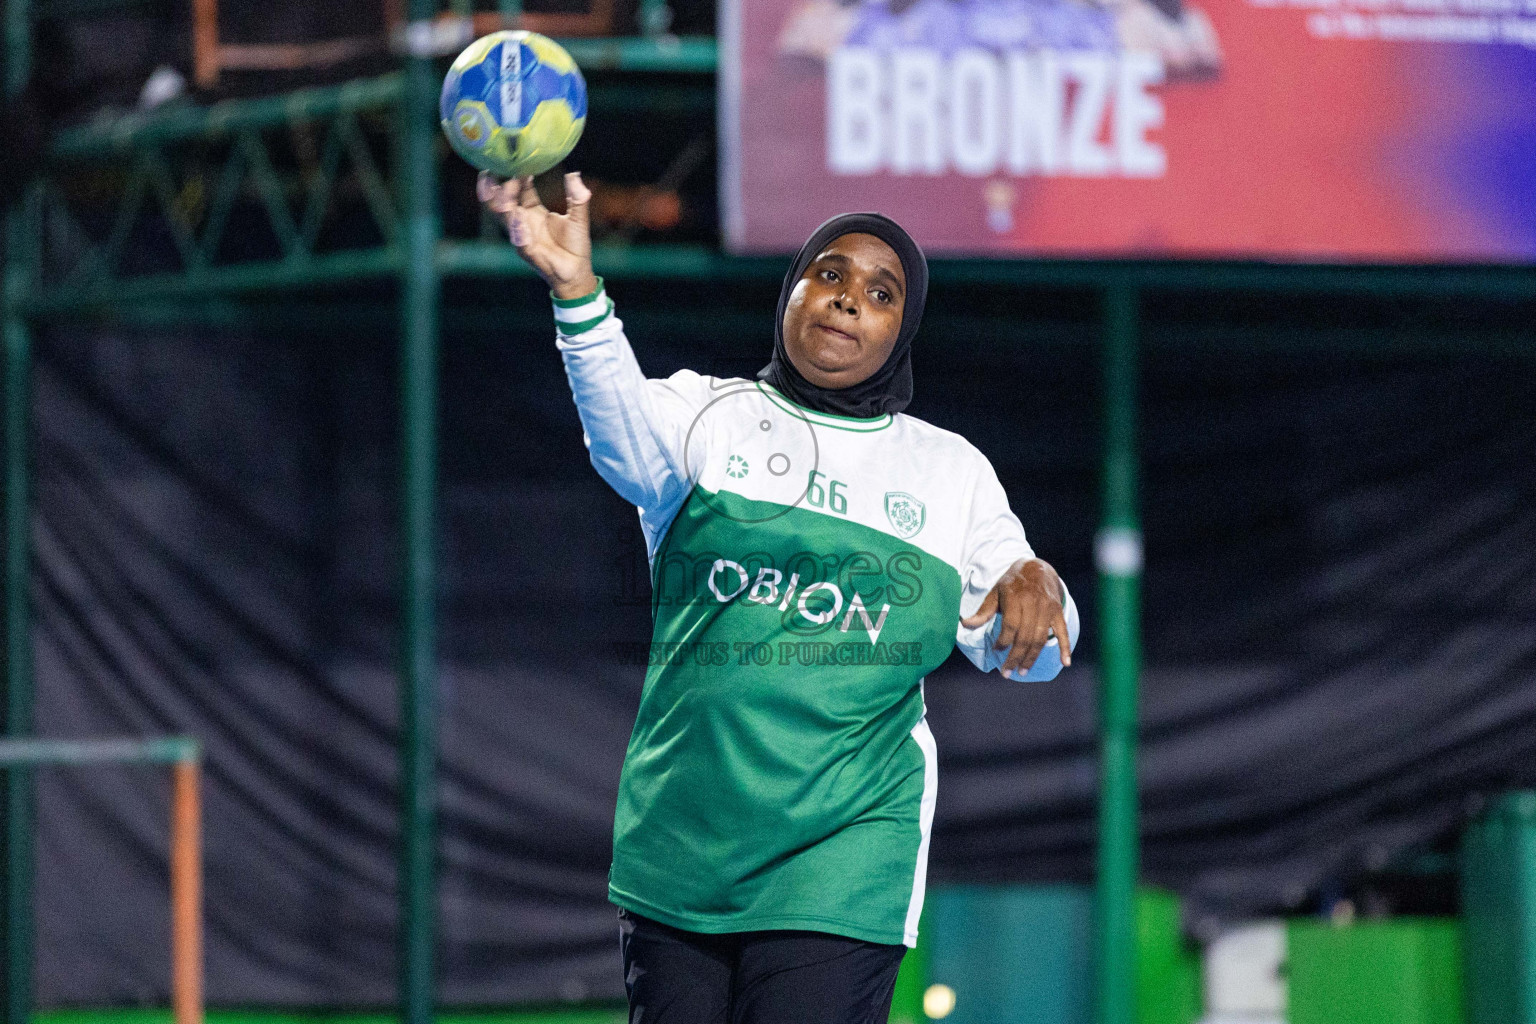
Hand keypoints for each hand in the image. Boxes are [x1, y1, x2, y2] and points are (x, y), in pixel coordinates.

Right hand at [478, 171, 597, 299]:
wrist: (576, 272)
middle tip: (494, 172)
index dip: (514, 176)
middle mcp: (523, 222)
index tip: (515, 162)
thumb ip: (577, 198)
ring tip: (502, 191)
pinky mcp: (527, 251)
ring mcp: (522, 236)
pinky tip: (517, 216)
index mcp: (533, 211)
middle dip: (496, 187)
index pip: (518, 190)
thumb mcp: (578, 218)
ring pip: (504, 217)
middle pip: (501, 201)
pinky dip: (518, 228)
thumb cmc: (575, 245)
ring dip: (502, 204)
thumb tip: (574, 174)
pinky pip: (518, 238)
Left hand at [959, 558, 1071, 675]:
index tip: (995, 651)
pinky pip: (1063, 631)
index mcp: (1015, 597)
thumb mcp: (995, 593)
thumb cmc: (1012, 584)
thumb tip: (965, 624)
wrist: (1038, 568)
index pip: (1010, 625)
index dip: (1003, 641)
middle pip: (1025, 636)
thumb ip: (983, 611)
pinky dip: (1065, 647)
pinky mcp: (1058, 612)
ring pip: (1040, 638)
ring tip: (1022, 671)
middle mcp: (1033, 603)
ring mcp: (1047, 608)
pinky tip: (1065, 662)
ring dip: (1031, 657)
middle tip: (1006, 673)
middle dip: (1015, 657)